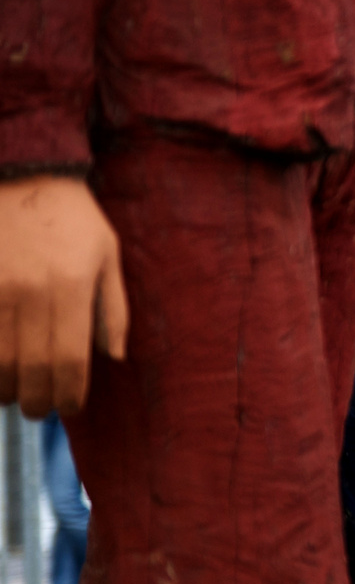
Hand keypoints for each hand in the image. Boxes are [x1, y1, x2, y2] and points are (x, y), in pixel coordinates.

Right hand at [0, 176, 128, 416]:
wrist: (22, 173)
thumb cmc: (73, 218)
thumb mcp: (108, 256)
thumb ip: (113, 309)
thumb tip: (114, 357)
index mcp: (70, 288)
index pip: (68, 361)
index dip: (69, 394)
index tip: (70, 406)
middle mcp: (29, 293)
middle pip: (29, 369)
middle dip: (36, 401)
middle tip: (40, 409)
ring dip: (3, 388)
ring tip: (13, 394)